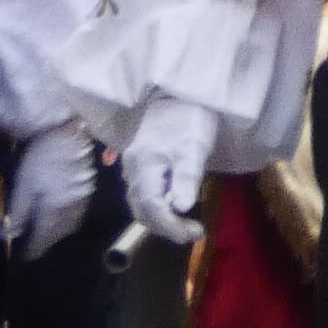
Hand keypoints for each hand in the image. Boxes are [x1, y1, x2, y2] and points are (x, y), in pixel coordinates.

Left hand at [2, 122, 98, 254]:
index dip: (29, 251)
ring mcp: (82, 204)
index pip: (41, 242)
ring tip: (44, 231)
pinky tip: (58, 214)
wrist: (70, 134)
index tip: (20, 255)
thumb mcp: (23, 186)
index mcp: (53, 214)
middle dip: (43, 243)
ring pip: (68, 228)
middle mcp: (70, 214)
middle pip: (56, 237)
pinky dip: (65, 221)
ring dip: (55, 233)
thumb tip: (5, 237)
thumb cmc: (41, 159)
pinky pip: (76, 216)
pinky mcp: (89, 193)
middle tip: (30, 243)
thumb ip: (16, 214)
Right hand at [117, 100, 217, 226]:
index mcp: (144, 167)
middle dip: (166, 226)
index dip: (170, 225)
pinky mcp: (140, 164)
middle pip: (142, 209)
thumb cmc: (189, 118)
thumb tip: (181, 208)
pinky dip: (157, 207)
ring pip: (141, 203)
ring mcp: (134, 167)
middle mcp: (132, 170)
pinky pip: (144, 193)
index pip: (151, 207)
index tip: (193, 235)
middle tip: (194, 233)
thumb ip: (186, 177)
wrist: (179, 93)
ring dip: (162, 219)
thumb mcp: (194, 147)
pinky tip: (175, 208)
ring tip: (187, 225)